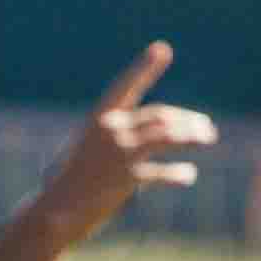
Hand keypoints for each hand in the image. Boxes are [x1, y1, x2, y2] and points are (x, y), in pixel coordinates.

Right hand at [31, 44, 216, 241]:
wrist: (53, 211)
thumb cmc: (72, 183)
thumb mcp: (92, 151)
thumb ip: (121, 139)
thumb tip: (164, 133)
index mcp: (98, 119)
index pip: (126, 87)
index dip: (145, 68)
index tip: (161, 49)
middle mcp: (111, 129)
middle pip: (160, 116)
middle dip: (186, 120)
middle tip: (206, 128)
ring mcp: (120, 152)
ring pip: (167, 135)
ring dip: (191, 135)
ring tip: (208, 139)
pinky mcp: (127, 178)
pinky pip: (163, 172)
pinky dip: (179, 173)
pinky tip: (188, 175)